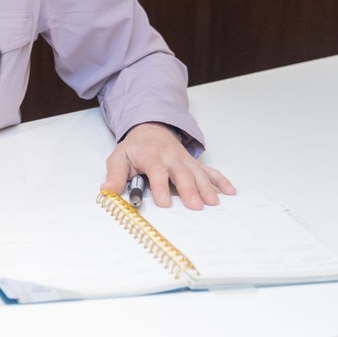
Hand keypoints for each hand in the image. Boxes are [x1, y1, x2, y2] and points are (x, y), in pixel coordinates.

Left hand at [101, 122, 235, 209]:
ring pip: (197, 173)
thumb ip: (114, 175)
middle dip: (188, 189)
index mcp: (151, 156)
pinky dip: (221, 180)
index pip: (156, 170)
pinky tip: (231, 191)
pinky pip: (210, 171)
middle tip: (195, 206)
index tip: (164, 203)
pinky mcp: (194, 164)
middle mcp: (170, 157)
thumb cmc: (135, 149)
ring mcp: (185, 160)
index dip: (160, 186)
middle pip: (181, 173)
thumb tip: (106, 192)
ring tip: (213, 203)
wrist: (150, 129)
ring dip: (206, 187)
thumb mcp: (119, 158)